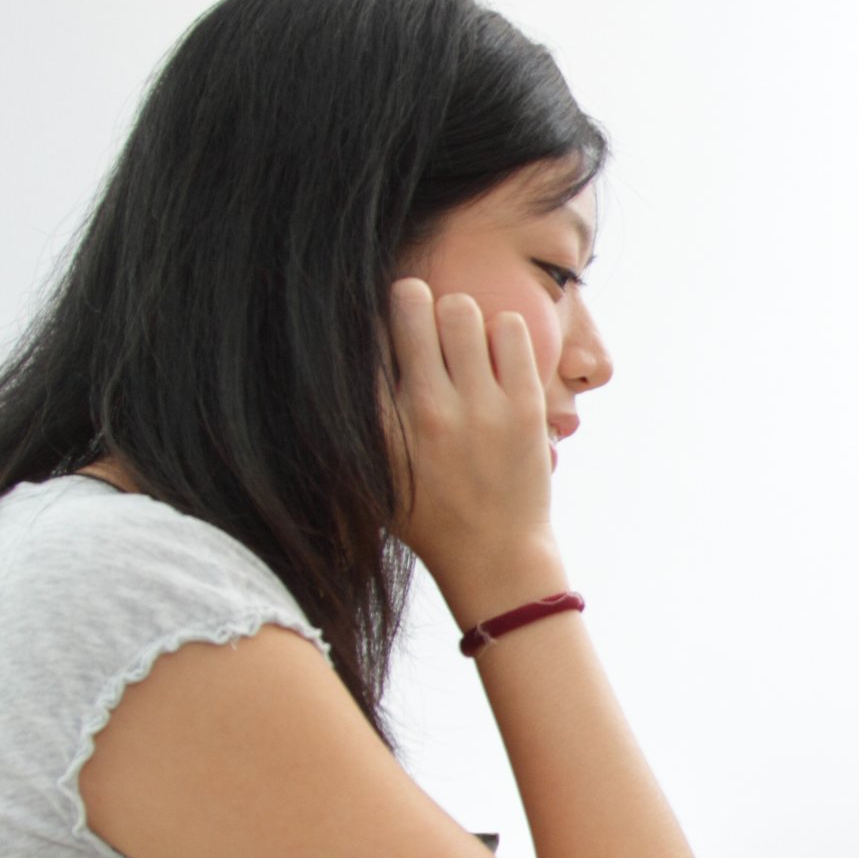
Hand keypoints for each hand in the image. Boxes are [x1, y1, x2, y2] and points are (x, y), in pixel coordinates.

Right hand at [385, 278, 563, 623]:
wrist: (494, 556)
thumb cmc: (429, 516)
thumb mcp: (373, 474)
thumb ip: (357, 420)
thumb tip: (335, 359)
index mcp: (381, 427)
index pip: (364, 338)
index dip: (371, 320)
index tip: (382, 327)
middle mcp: (425, 411)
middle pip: (410, 304)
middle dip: (414, 301)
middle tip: (423, 317)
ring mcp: (479, 407)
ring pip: (462, 309)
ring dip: (461, 316)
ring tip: (463, 341)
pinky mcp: (523, 408)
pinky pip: (510, 330)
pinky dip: (503, 331)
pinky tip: (496, 355)